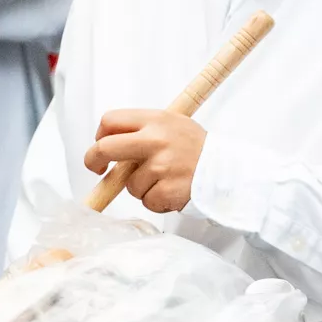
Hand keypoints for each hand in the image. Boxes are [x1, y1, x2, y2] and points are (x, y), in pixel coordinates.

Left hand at [86, 108, 206, 213]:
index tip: (100, 146)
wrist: (227, 170)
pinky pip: (146, 201)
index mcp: (155, 120)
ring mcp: (161, 166)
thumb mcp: (172, 125)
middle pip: (106, 148)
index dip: (100, 135)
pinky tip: (173, 191)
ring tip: (166, 180)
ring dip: (141, 187)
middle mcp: (156, 140)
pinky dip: (156, 201)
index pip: (111, 120)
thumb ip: (143, 130)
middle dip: (94, 160)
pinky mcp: (167, 190)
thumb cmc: (195, 149)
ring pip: (129, 184)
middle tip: (97, 169)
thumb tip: (108, 144)